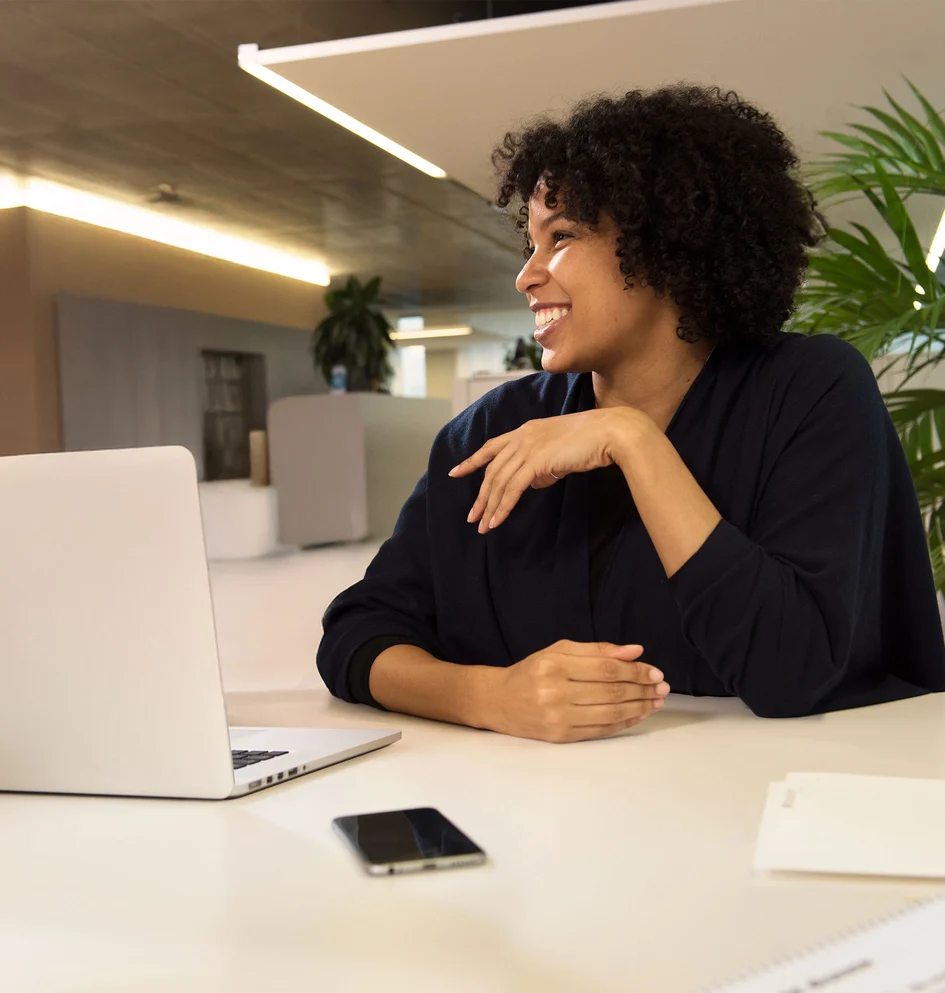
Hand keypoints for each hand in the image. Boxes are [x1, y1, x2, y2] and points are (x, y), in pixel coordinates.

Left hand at [448, 408, 636, 532]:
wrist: (611, 432)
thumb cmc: (593, 440)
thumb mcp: (560, 450)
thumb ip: (543, 464)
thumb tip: (533, 481)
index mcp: (527, 430)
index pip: (492, 446)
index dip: (472, 460)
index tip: (455, 472)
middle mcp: (523, 436)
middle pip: (492, 469)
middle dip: (481, 495)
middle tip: (473, 516)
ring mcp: (528, 447)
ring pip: (499, 481)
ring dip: (490, 506)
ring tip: (483, 526)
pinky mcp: (537, 461)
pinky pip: (513, 489)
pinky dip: (503, 507)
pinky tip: (497, 521)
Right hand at [485, 640, 669, 742]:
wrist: (499, 701)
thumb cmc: (532, 671)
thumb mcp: (559, 650)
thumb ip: (597, 650)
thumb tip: (635, 651)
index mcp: (555, 665)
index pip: (606, 669)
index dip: (635, 671)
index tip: (655, 672)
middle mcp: (555, 692)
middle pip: (611, 692)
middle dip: (642, 689)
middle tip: (663, 687)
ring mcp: (558, 718)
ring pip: (610, 713)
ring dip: (639, 707)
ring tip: (656, 701)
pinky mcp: (561, 737)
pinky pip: (601, 730)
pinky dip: (624, 723)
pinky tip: (638, 715)